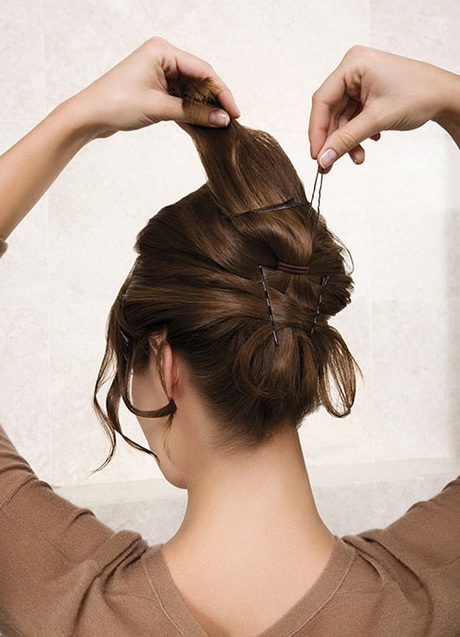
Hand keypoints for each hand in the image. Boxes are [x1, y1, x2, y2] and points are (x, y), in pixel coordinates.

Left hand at [68, 36, 240, 139]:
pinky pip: (180, 99)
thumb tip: (222, 119)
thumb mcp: (159, 109)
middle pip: (199, 79)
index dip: (221, 92)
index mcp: (162, 50)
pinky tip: (202, 126)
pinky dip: (190, 112)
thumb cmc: (117, 104)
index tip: (235, 112)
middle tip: (229, 121)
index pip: (202, 70)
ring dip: (202, 109)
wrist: (89, 116)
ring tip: (218, 126)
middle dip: (213, 101)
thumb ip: (193, 114)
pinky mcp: (155, 88)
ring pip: (191, 91)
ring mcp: (159, 73)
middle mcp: (162, 57)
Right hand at [308, 44, 454, 172]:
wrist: (445, 97)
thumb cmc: (419, 96)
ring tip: (358, 158)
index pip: (322, 101)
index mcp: (353, 64)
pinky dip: (356, 133)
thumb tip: (323, 159)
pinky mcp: (366, 91)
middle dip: (334, 139)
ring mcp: (360, 80)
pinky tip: (369, 142)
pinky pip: (352, 116)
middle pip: (331, 111)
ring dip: (347, 140)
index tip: (316, 156)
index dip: (317, 131)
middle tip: (329, 165)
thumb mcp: (377, 120)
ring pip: (342, 117)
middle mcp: (353, 69)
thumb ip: (346, 140)